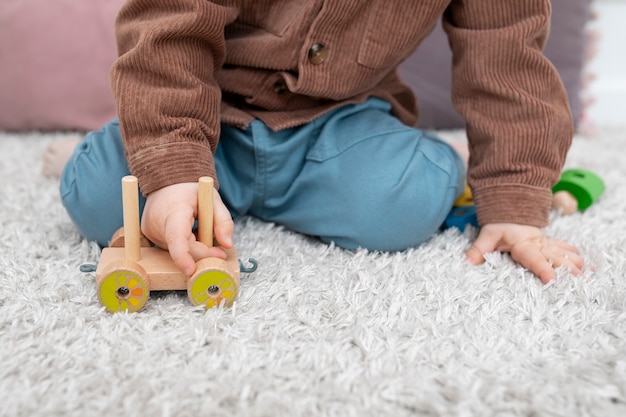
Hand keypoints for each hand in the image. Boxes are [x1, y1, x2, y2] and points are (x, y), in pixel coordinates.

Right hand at [141, 182, 233, 275]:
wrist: (167, 182)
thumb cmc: (190, 190)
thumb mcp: (213, 199)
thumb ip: (223, 221)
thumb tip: (227, 244)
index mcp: (174, 211)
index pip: (176, 237)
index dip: (183, 256)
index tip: (190, 270)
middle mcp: (157, 223)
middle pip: (182, 249)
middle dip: (203, 253)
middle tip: (219, 251)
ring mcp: (151, 232)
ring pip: (178, 251)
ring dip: (194, 247)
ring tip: (197, 228)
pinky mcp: (149, 237)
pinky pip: (172, 248)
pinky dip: (184, 245)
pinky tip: (188, 232)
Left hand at [465, 223, 583, 282]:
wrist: (511, 205)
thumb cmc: (500, 223)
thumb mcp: (488, 234)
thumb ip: (479, 249)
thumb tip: (467, 262)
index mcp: (524, 244)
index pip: (534, 259)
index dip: (543, 269)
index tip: (552, 280)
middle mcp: (539, 244)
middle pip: (556, 257)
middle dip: (569, 269)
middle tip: (581, 280)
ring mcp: (547, 243)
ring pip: (564, 253)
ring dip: (576, 263)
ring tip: (588, 274)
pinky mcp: (550, 243)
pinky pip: (565, 248)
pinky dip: (575, 255)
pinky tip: (587, 264)